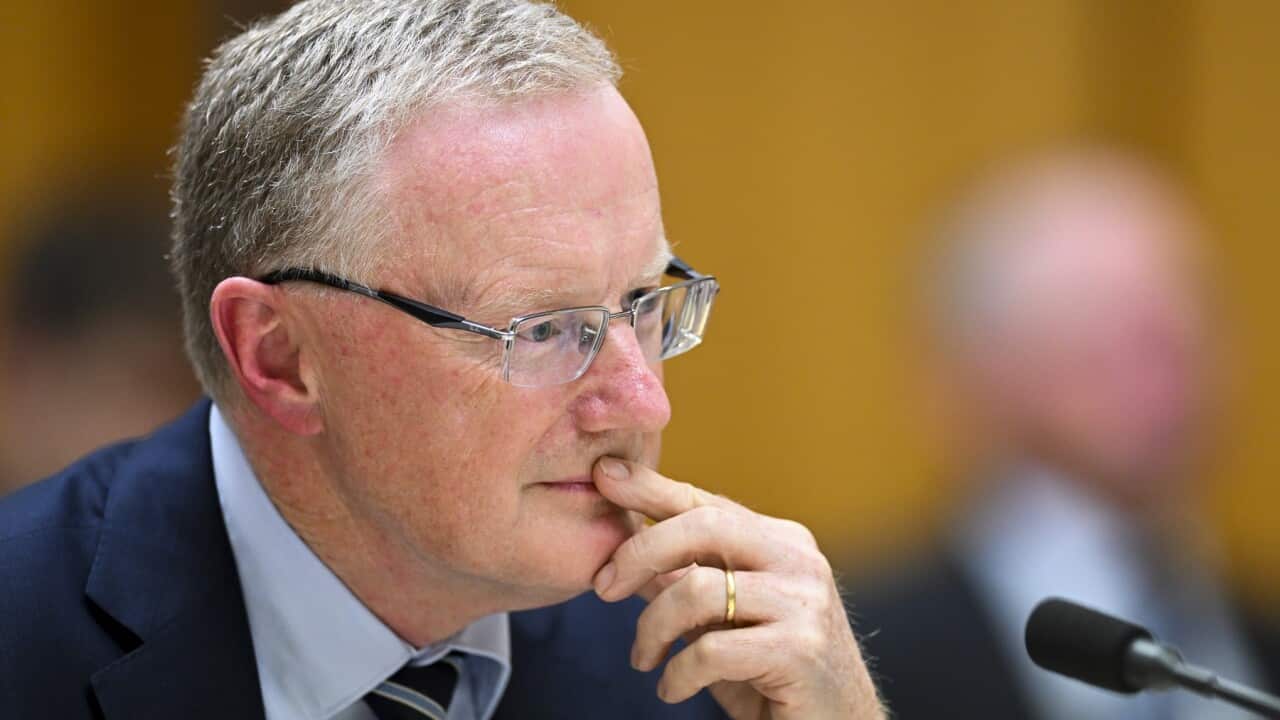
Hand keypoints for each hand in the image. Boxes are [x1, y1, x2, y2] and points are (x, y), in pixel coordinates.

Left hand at [590, 457, 884, 719]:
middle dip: (640, 552)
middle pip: (704, 526)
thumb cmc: (771, 674)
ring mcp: (804, 602)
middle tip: (604, 588)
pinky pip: (711, 649)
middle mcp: (798, 559)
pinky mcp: (800, 650)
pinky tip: (671, 689)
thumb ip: (685, 580)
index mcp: (781, 541)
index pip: (706, 502)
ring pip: (697, 589)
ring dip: (653, 628)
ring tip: (644, 659)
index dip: (652, 487)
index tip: (604, 476)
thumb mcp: (722, 619)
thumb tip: (624, 552)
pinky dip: (676, 673)